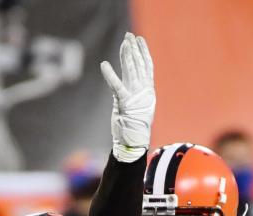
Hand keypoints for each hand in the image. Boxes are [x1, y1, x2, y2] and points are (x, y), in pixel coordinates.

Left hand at [100, 32, 155, 162]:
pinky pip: (116, 86)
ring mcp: (135, 96)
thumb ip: (134, 93)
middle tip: (129, 36)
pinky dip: (110, 75)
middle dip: (134, 49)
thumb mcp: (136, 106)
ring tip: (124, 42)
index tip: (138, 40)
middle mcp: (143, 91)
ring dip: (127, 55)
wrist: (134, 142)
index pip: (146, 66)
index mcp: (147, 91)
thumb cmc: (133, 127)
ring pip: (131, 70)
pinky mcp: (124, 103)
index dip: (143, 52)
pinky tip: (104, 65)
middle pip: (139, 65)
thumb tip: (130, 82)